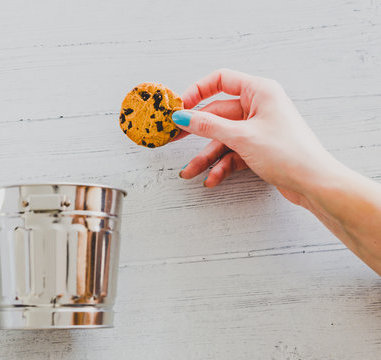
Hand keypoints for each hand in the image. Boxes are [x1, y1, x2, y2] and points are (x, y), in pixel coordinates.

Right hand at [172, 69, 337, 205]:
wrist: (315, 183)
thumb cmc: (289, 153)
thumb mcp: (242, 136)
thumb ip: (208, 125)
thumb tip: (183, 117)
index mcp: (259, 91)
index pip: (221, 80)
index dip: (197, 91)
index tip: (180, 106)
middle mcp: (258, 107)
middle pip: (217, 114)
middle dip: (196, 131)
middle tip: (174, 138)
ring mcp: (258, 129)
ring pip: (223, 138)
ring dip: (206, 156)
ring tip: (190, 172)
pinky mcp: (258, 148)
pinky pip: (232, 153)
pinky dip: (221, 166)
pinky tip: (212, 179)